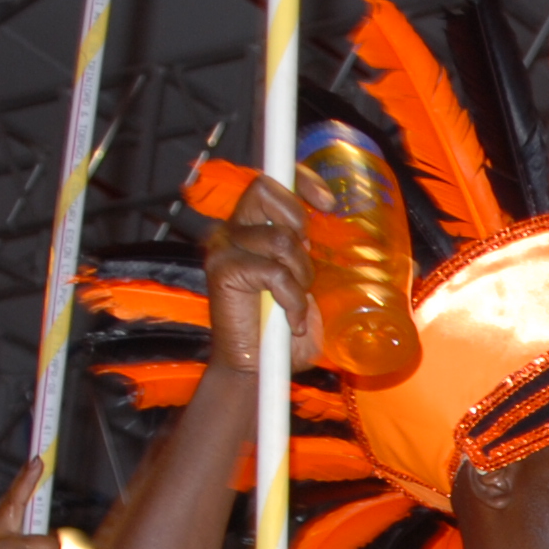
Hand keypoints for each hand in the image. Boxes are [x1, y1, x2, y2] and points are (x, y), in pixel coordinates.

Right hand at [201, 172, 318, 376]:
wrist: (259, 368)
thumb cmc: (283, 330)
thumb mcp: (303, 282)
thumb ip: (305, 250)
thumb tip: (326, 221)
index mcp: (252, 228)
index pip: (269, 183)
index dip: (300, 179)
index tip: (326, 201)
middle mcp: (233, 231)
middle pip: (265, 190)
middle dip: (298, 225)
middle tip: (303, 267)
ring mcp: (224, 248)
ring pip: (281, 238)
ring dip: (300, 274)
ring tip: (295, 301)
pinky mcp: (222, 270)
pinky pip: (275, 272)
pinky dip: (293, 300)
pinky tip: (290, 320)